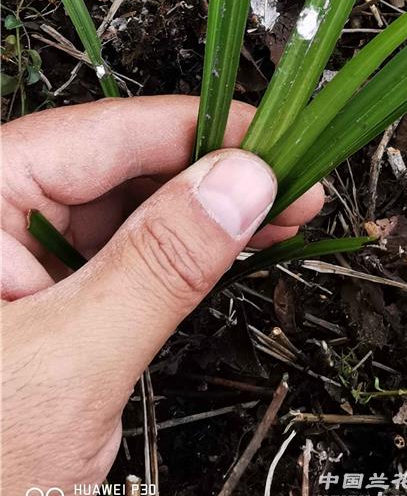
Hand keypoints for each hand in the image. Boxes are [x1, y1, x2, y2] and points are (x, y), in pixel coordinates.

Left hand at [1, 96, 322, 495]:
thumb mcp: (69, 364)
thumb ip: (158, 266)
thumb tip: (236, 185)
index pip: (103, 133)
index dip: (200, 131)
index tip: (271, 141)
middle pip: (118, 165)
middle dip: (210, 175)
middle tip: (290, 187)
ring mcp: (13, 258)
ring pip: (124, 209)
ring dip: (200, 214)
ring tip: (274, 217)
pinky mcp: (37, 299)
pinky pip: (116, 256)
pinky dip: (175, 255)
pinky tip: (221, 249)